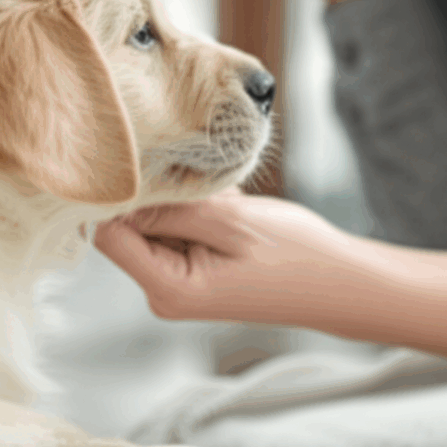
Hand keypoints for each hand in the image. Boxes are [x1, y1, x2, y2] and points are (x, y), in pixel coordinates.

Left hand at [94, 188, 363, 326]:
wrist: (337, 280)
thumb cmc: (292, 254)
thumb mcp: (230, 222)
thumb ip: (171, 208)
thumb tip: (120, 192)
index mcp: (167, 287)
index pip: (109, 234)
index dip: (116, 195)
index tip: (138, 159)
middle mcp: (165, 288)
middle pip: (132, 226)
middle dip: (161, 193)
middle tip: (203, 177)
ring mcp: (181, 277)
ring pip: (160, 220)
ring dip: (187, 198)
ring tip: (228, 197)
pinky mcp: (197, 265)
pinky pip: (182, 225)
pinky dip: (202, 206)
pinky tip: (233, 205)